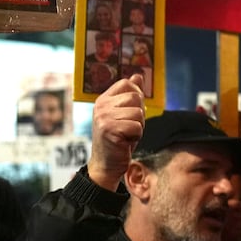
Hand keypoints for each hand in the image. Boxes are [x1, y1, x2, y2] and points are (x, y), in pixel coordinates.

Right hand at [88, 74, 145, 190]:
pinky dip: (136, 136)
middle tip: (128, 127)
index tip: (130, 113)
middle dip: (140, 115)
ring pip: (138, 113)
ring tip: (126, 135)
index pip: (127, 84)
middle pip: (136, 97)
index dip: (137, 97)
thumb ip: (130, 95)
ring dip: (139, 126)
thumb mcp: (125, 115)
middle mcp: (101, 106)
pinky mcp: (109, 129)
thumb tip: (138, 75)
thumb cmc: (119, 139)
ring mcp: (103, 117)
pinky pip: (137, 126)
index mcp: (104, 99)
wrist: (107, 165)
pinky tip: (125, 142)